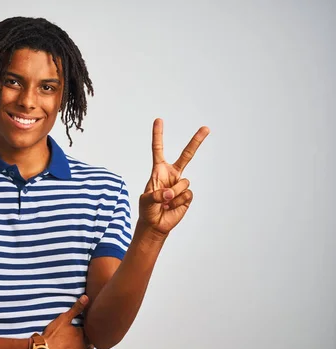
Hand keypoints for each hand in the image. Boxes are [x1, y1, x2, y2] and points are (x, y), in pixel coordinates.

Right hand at [42, 295, 94, 348]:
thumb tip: (86, 297)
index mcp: (82, 333)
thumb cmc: (53, 335)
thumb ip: (76, 308)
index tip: (88, 325)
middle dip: (90, 337)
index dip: (88, 327)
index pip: (89, 329)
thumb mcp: (64, 318)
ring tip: (90, 344)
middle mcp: (84, 345)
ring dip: (90, 347)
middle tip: (89, 334)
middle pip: (90, 340)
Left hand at [139, 118, 209, 235]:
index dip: (158, 135)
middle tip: (206, 128)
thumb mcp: (146, 200)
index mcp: (158, 171)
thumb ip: (156, 195)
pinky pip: (187, 194)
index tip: (159, 120)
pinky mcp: (187, 196)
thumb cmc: (148, 209)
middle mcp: (172, 175)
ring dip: (174, 194)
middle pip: (186, 155)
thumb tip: (171, 193)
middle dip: (196, 141)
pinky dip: (179, 202)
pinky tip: (172, 207)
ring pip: (184, 182)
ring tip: (166, 202)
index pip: (158, 149)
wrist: (156, 224)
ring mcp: (181, 184)